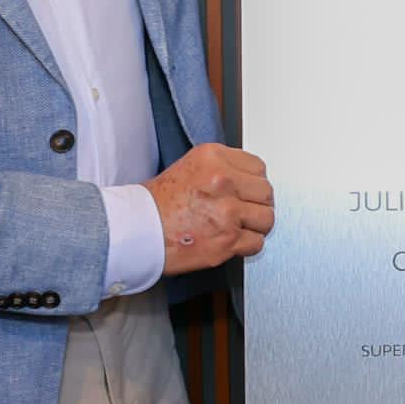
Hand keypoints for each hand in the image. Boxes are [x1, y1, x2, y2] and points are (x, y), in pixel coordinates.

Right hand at [148, 142, 275, 273]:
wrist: (137, 231)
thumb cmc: (157, 203)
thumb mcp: (191, 167)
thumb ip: (221, 169)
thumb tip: (249, 181)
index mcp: (213, 157)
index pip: (258, 167)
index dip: (253, 183)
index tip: (246, 192)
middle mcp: (223, 181)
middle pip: (266, 192)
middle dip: (257, 204)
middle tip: (242, 212)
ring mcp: (227, 211)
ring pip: (267, 218)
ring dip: (255, 226)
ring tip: (236, 228)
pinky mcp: (228, 240)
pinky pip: (257, 243)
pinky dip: (247, 246)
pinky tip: (231, 242)